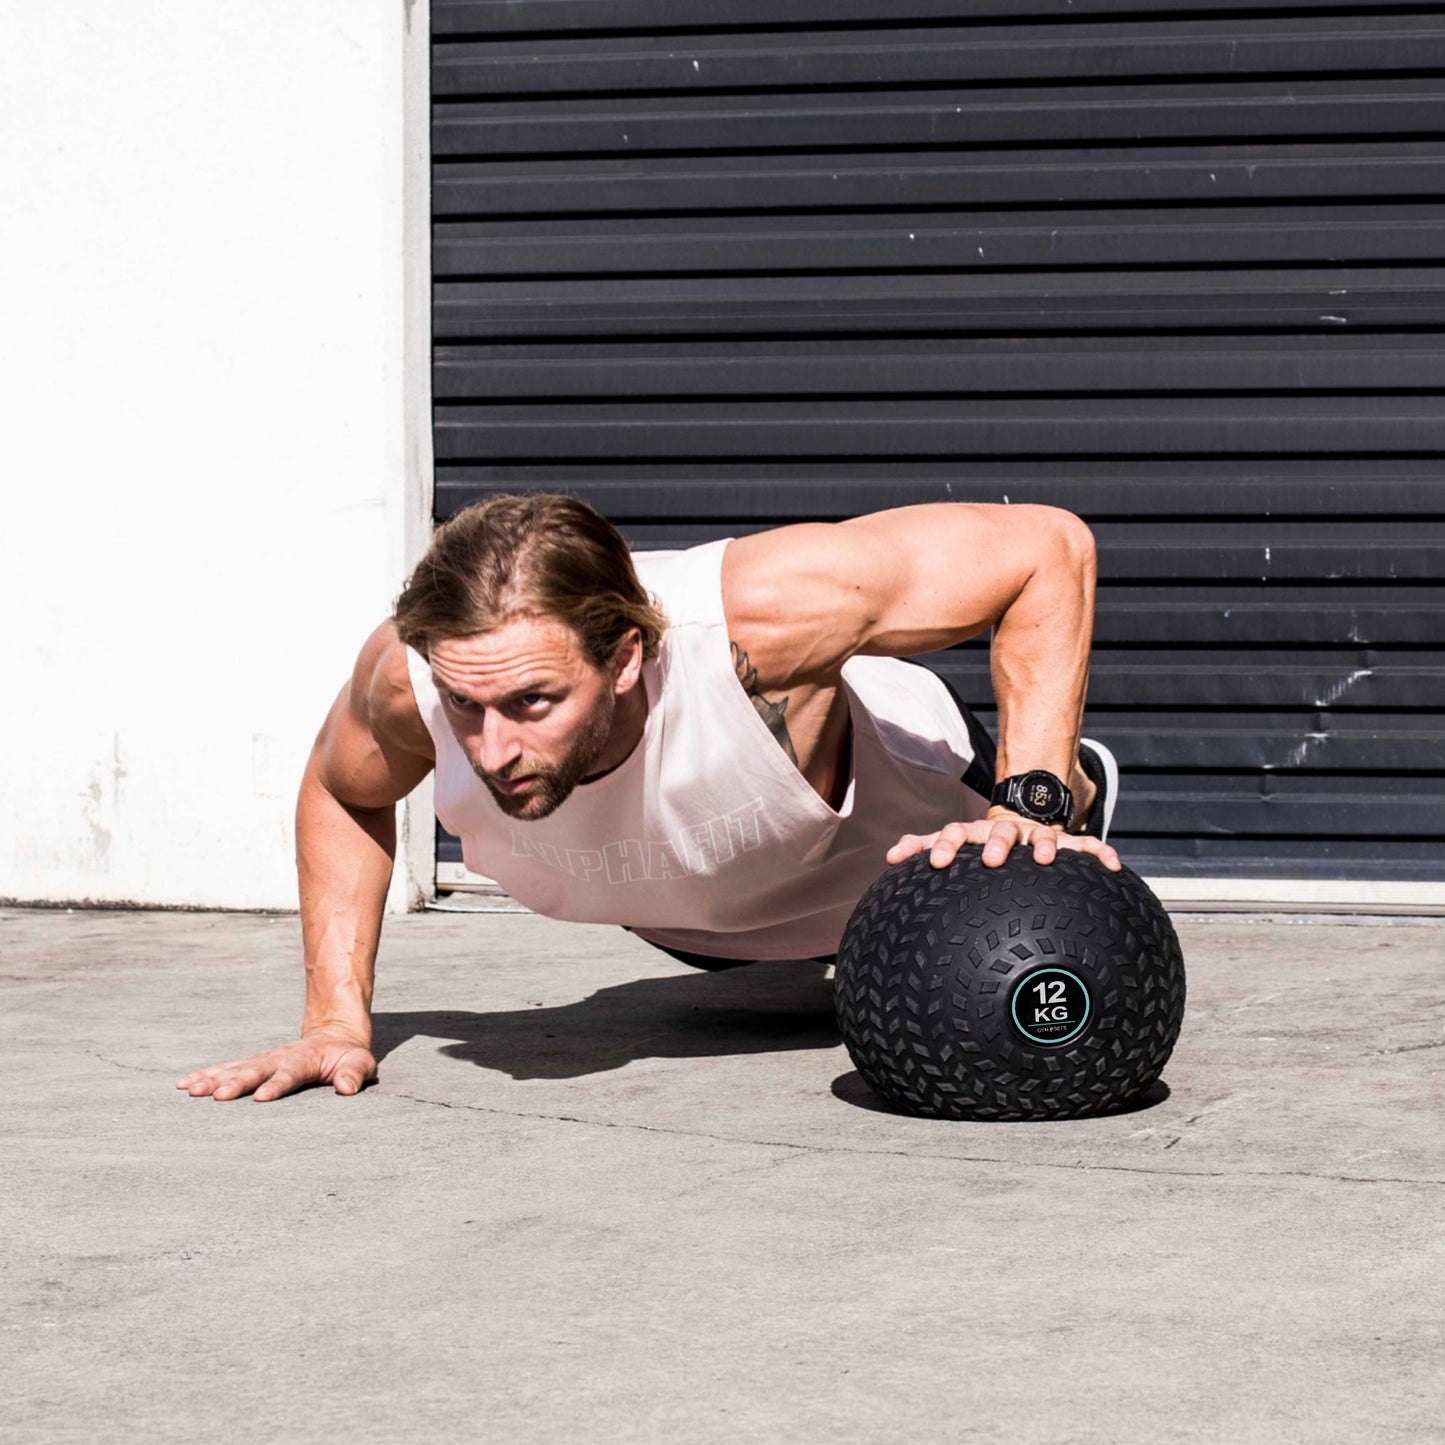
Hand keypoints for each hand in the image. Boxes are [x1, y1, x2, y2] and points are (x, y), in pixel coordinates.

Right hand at [175, 1031, 376, 1102]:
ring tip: (190, 1091)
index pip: (292, 1073)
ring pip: (236, 1068)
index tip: (261, 1098)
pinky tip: (185, 1084)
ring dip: (213, 1079)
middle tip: (216, 1096)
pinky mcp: (254, 1064)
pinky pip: (227, 1068)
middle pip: (256, 1070)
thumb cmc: (348, 1056)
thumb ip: (355, 1073)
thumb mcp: (360, 1062)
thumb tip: (347, 1088)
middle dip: (236, 1083)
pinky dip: (206, 1075)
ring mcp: (265, 1060)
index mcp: (306, 1059)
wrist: (334, 1034)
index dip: (278, 1085)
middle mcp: (280, 1057)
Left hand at [887, 809, 1122, 871]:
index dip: (945, 845)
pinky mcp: (1066, 842)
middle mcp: (1007, 831)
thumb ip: (921, 846)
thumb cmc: (981, 840)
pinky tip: (1114, 865)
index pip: (955, 833)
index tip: (936, 863)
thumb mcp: (954, 842)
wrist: (1022, 813)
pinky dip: (1100, 853)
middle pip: (1000, 833)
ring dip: (1046, 845)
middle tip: (992, 860)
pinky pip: (1087, 845)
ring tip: (1047, 858)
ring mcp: (1037, 835)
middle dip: (998, 845)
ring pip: (1043, 837)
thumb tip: (888, 855)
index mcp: (977, 834)